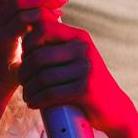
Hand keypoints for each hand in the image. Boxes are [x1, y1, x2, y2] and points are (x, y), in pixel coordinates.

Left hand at [16, 17, 133, 136]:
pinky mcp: (84, 90)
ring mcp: (86, 69)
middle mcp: (84, 50)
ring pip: (43, 78)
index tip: (25, 59)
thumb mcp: (76, 60)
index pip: (43, 28)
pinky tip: (32, 103)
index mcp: (79, 37)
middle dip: (24, 72)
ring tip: (27, 96)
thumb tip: (24, 39)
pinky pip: (51, 94)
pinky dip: (37, 100)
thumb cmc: (86, 84)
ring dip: (28, 90)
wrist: (114, 109)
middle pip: (39, 57)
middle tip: (23, 83)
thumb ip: (58, 48)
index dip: (27, 44)